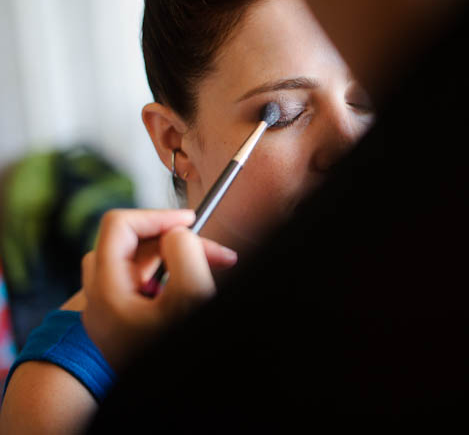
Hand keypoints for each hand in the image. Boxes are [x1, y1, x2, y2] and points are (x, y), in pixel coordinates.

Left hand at [81, 209, 236, 369]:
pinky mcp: (125, 324)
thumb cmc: (179, 352)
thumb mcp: (191, 298)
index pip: (119, 226)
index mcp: (106, 291)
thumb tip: (178, 234)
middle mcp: (101, 301)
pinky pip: (143, 285)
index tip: (191, 222)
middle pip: (128, 244)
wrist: (175, 407)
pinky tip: (196, 288)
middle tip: (214, 252)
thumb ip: (185, 254)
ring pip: (138, 264)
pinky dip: (171, 277)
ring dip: (176, 258)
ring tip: (213, 267)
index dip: (157, 216)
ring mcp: (111, 314)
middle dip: (174, 240)